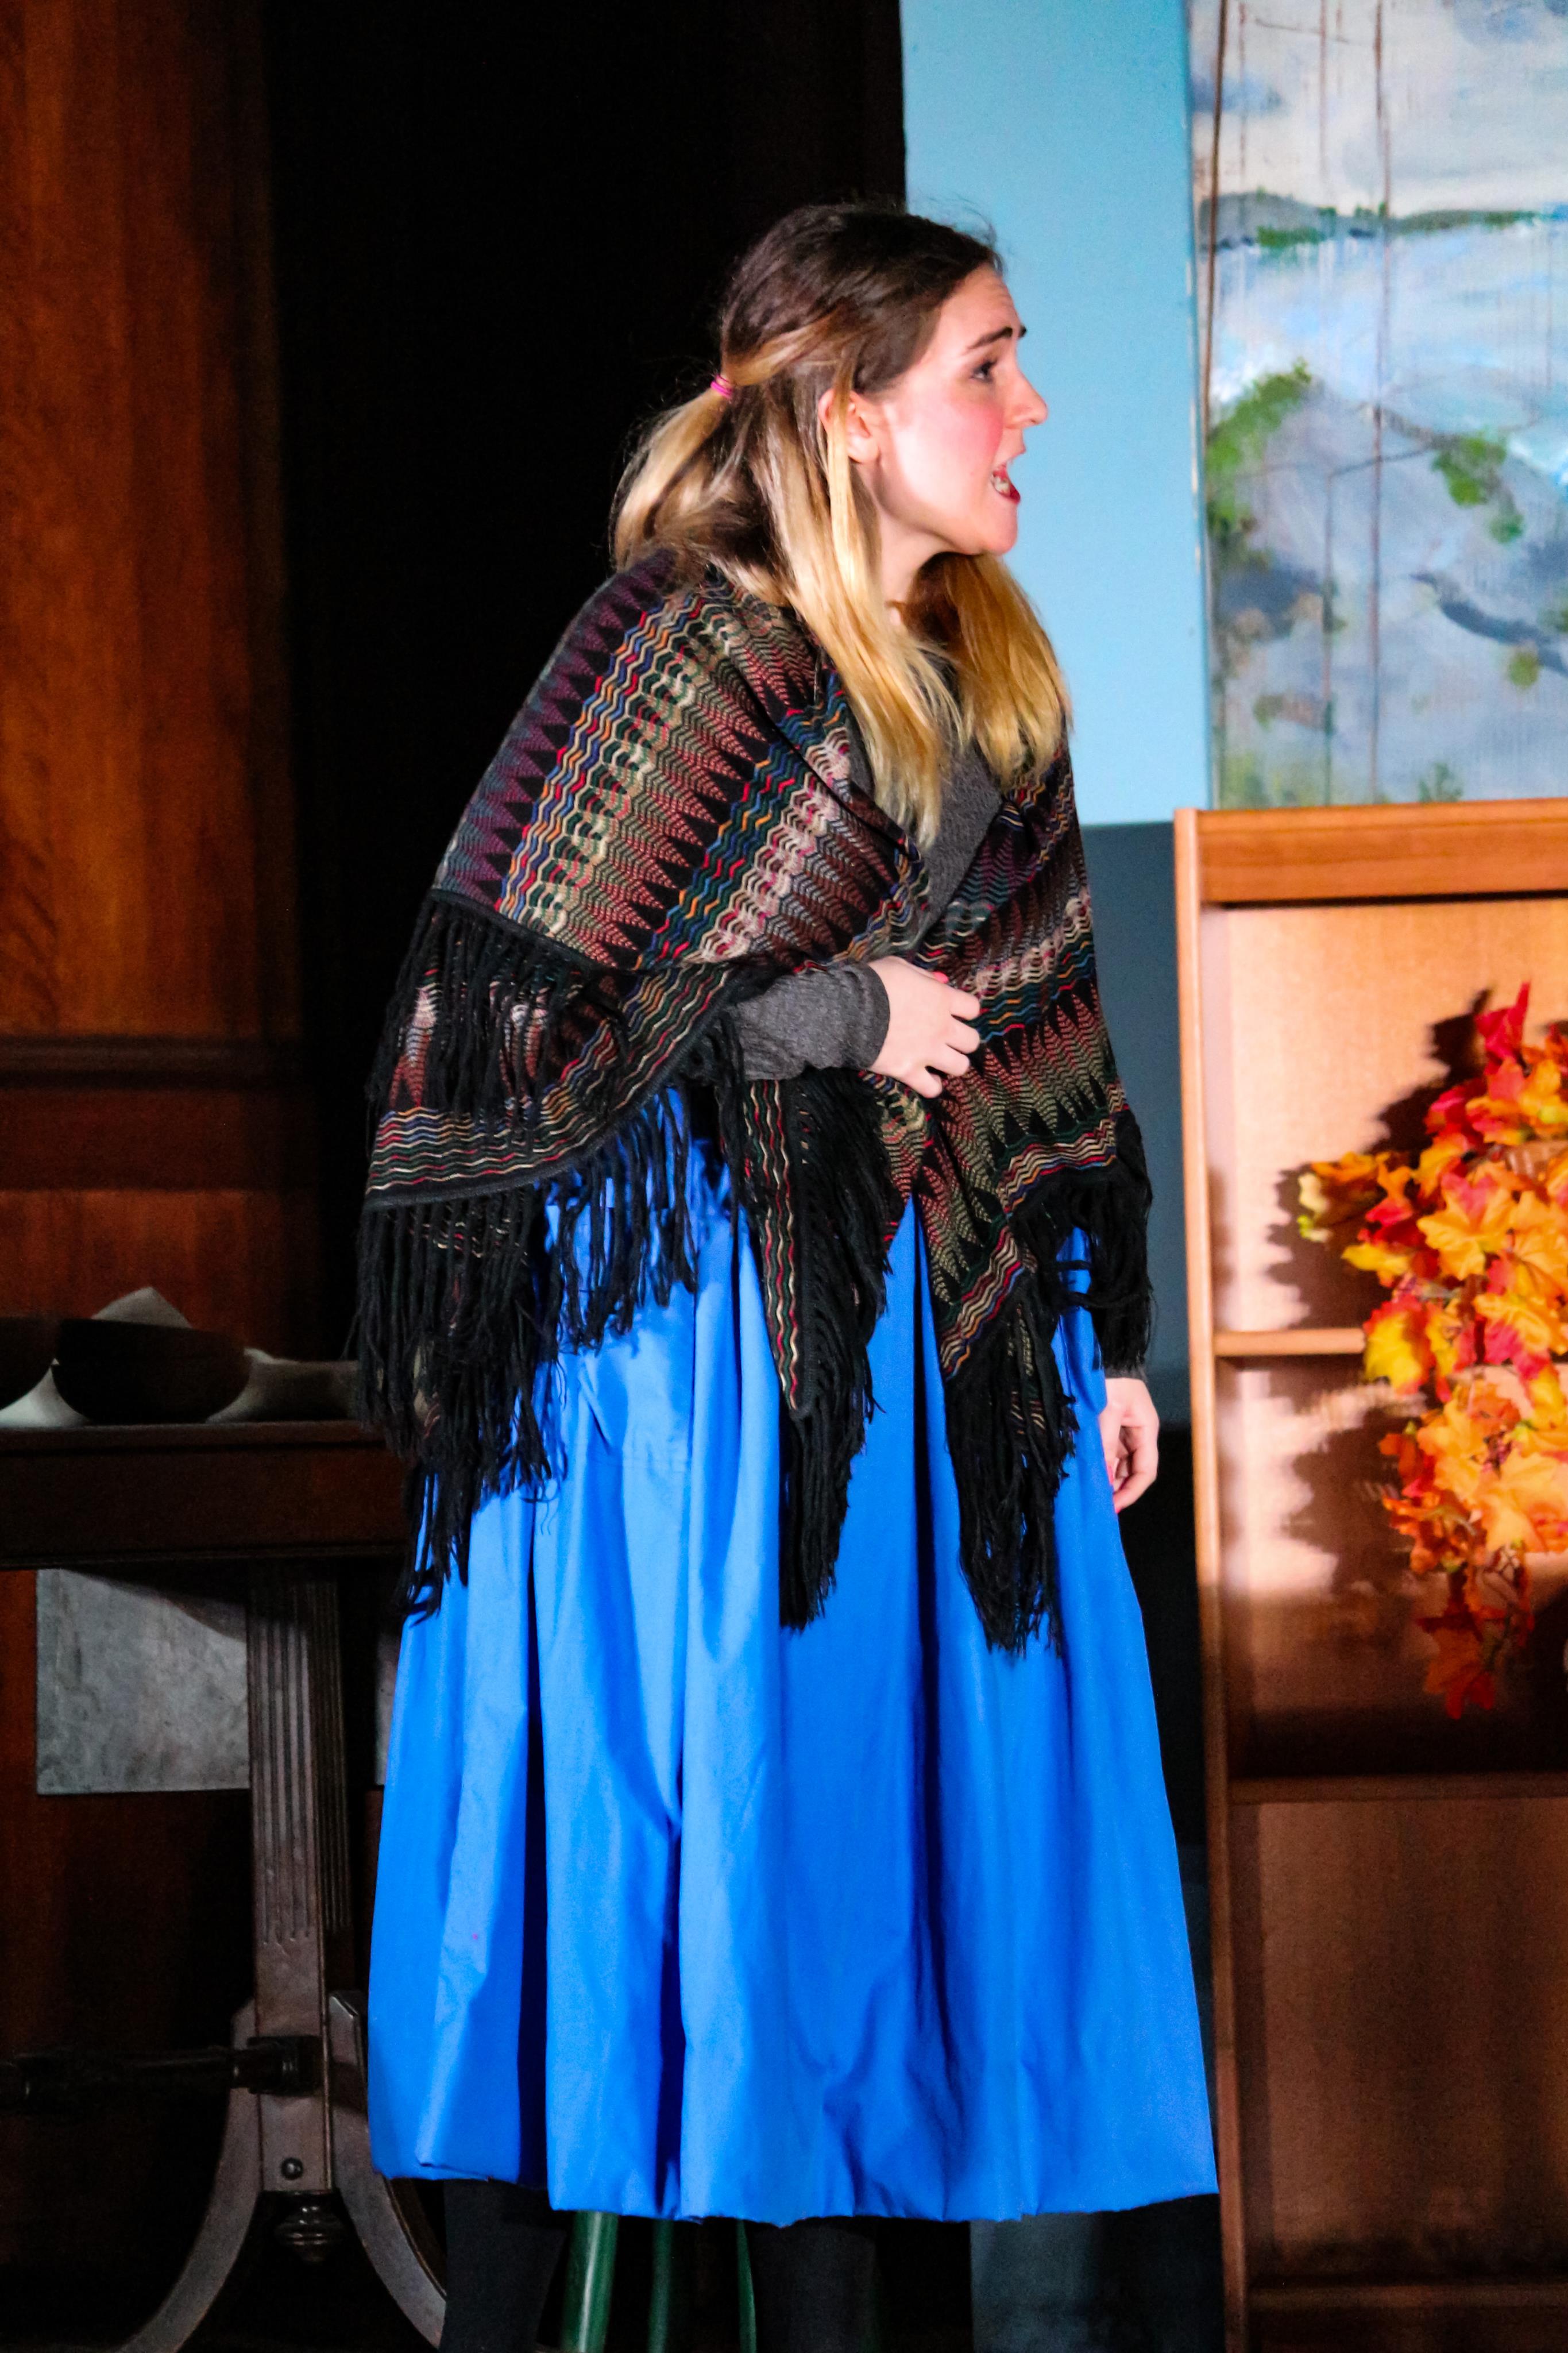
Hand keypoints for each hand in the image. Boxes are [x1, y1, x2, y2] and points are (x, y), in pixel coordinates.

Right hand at [869, 957, 981, 1098]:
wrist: (849, 1011)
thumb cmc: (874, 983)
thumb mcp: (900, 967)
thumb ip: (924, 976)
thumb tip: (942, 982)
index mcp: (942, 999)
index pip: (972, 1008)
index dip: (965, 1010)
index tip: (954, 1011)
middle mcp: (941, 1028)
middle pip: (972, 1041)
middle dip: (963, 1040)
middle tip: (948, 1038)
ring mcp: (927, 1052)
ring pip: (960, 1067)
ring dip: (952, 1063)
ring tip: (940, 1061)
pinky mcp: (909, 1071)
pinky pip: (932, 1088)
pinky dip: (931, 1086)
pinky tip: (926, 1079)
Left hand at [1099, 1376, 1158, 1512]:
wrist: (1092, 1361)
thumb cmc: (1106, 1380)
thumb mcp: (1107, 1409)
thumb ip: (1105, 1442)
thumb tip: (1103, 1476)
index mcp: (1146, 1430)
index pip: (1146, 1470)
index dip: (1132, 1491)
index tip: (1114, 1506)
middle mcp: (1138, 1436)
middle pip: (1132, 1472)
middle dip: (1118, 1490)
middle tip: (1098, 1507)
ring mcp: (1123, 1435)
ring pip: (1119, 1467)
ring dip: (1107, 1481)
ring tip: (1091, 1497)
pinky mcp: (1109, 1433)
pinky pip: (1107, 1457)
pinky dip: (1100, 1469)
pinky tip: (1088, 1479)